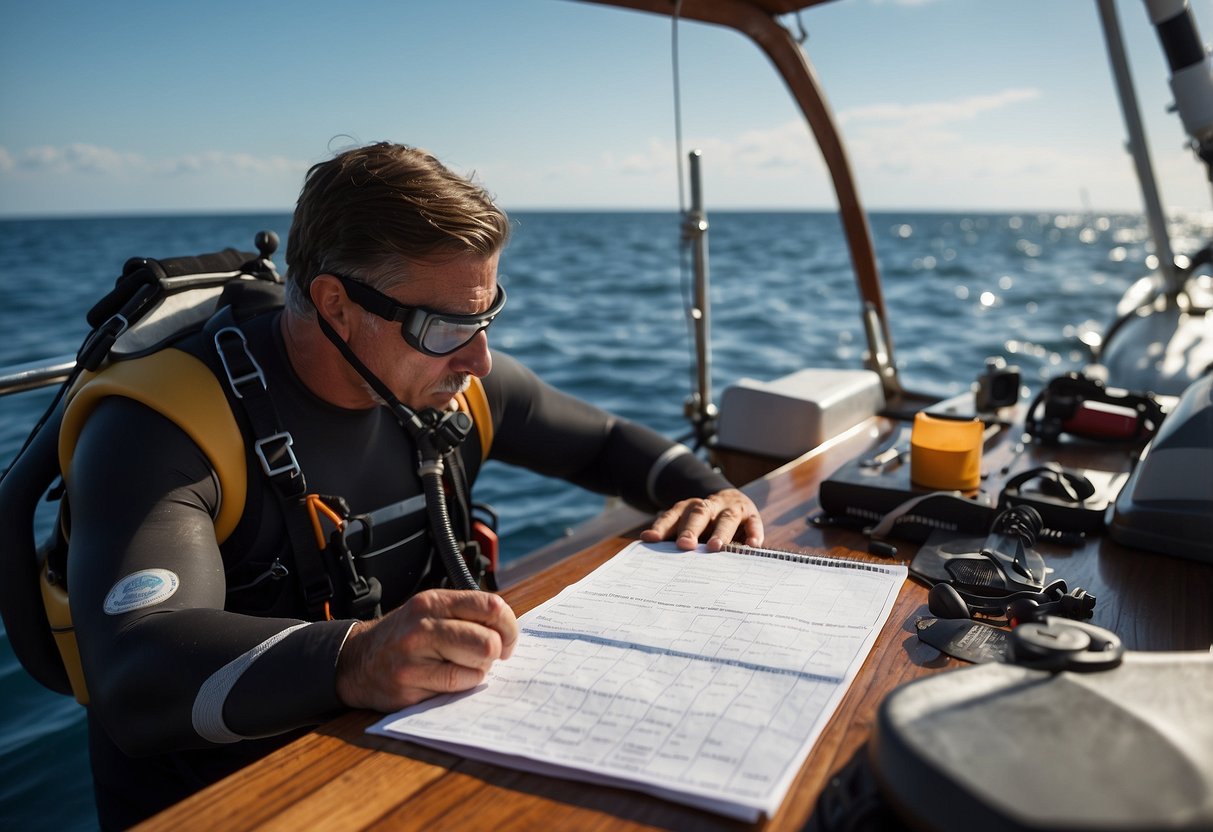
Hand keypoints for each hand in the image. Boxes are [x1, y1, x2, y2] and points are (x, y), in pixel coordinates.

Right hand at [335, 589, 518, 711]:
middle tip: (487, 657)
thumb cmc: (404, 637)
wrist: (356, 661)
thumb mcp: (431, 612)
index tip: (506, 639)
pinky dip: (461, 686)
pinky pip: (457, 687)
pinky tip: (446, 680)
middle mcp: (423, 624)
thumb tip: (509, 631)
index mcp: (434, 601)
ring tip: (462, 667)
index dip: (509, 627)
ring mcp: (414, 655)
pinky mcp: (409, 684)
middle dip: (495, 653)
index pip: (491, 607)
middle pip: (488, 641)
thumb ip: (467, 615)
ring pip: (476, 666)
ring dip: (478, 671)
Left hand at [639, 487, 763, 551]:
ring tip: (715, 547)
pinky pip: (753, 524)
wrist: (733, 501)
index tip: (651, 539)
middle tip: (684, 545)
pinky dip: (753, 533)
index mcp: (688, 508)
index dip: (662, 527)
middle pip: (698, 515)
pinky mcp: (751, 515)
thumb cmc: (706, 523)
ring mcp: (731, 509)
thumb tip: (649, 546)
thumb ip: (673, 535)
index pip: (673, 516)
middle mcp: (709, 506)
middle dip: (691, 529)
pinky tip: (752, 546)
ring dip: (720, 532)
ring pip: (726, 518)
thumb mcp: (689, 525)